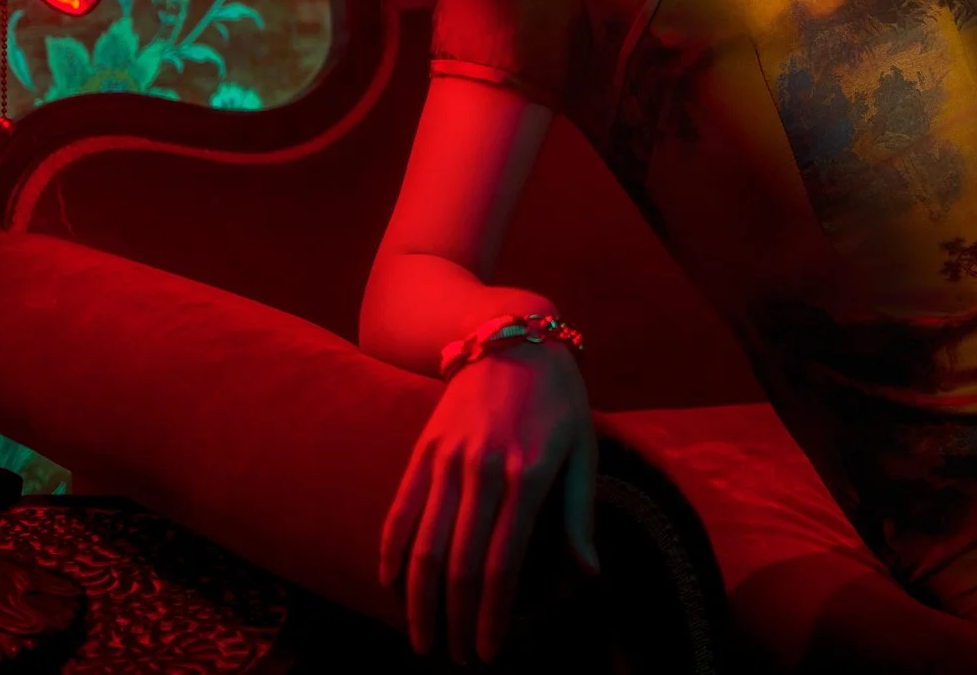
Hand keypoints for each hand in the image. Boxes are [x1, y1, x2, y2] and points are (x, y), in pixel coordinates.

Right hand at [379, 338, 599, 663]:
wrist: (512, 333)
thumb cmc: (559, 398)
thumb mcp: (583, 449)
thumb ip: (579, 514)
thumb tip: (588, 574)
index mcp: (528, 475)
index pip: (502, 564)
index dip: (492, 615)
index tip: (488, 652)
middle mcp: (483, 469)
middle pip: (459, 564)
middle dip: (456, 620)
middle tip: (455, 657)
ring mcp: (448, 458)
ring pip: (423, 544)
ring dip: (419, 599)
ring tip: (422, 638)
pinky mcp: (424, 447)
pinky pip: (400, 507)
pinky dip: (391, 549)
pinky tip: (389, 584)